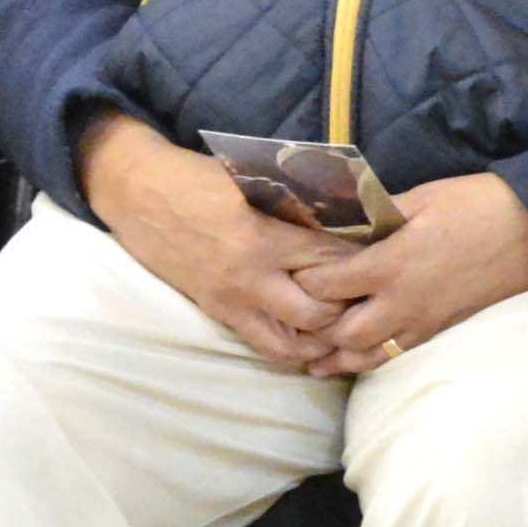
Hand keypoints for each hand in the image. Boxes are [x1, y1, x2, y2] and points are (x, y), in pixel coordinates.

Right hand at [80, 116, 353, 370]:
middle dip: (348, 309)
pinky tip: (313, 337)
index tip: (388, 257)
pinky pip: (261, 344)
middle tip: (371, 296)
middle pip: (316, 313)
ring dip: (321, 339)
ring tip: (347, 325)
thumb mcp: (253, 180)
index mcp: (263, 239)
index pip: (329, 260)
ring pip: (289, 344)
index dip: (362, 261)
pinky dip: (291, 347)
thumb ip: (298, 200)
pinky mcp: (217, 312)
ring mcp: (231, 301)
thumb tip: (350, 206)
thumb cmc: (200, 179)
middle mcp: (249, 278)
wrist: (139, 196)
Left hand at [303, 174, 527, 370]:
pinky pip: (397, 355)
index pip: (326, 286)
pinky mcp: (442, 330)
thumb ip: (378, 214)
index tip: (291, 276)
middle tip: (300, 322)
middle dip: (316, 330)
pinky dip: (372, 359)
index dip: (302, 283)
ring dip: (338, 358)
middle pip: (341, 333)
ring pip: (367, 356)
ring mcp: (423, 321)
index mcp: (390, 263)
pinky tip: (360, 357)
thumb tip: (344, 221)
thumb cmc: (477, 205)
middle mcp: (401, 301)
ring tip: (315, 360)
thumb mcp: (423, 197)